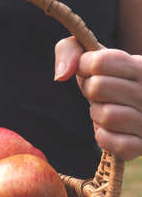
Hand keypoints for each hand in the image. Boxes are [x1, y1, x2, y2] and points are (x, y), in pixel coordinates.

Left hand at [54, 36, 141, 160]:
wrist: (131, 115)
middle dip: (90, 91)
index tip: (91, 71)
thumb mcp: (89, 59)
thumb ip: (69, 51)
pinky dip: (103, 136)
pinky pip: (109, 141)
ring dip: (97, 115)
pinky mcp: (141, 145)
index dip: (85, 67)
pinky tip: (111, 131)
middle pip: (98, 87)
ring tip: (108, 111)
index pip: (100, 62)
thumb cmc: (106, 82)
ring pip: (106, 115)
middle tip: (100, 94)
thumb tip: (61, 75)